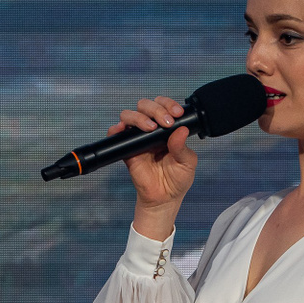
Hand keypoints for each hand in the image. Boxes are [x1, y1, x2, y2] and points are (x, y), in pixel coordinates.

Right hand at [116, 96, 197, 232]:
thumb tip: (181, 130)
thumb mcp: (187, 163)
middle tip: (166, 122)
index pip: (164, 106)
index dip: (168, 104)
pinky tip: (123, 129)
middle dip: (155, 109)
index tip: (177, 114)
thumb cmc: (177, 180)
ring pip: (130, 115)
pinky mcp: (127, 150)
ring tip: (150, 127)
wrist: (164, 198)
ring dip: (139, 117)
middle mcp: (151, 130)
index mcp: (167, 129)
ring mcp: (137, 138)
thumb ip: (182, 147)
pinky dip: (116, 129)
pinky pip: (116, 135)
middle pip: (145, 106)